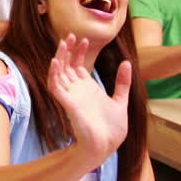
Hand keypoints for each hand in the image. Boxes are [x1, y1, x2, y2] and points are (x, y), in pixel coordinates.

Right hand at [47, 34, 130, 161]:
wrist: (108, 144)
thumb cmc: (112, 127)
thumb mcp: (121, 100)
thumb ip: (122, 82)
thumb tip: (127, 62)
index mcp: (88, 88)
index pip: (78, 65)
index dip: (79, 52)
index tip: (84, 39)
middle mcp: (77, 90)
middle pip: (67, 65)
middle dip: (68, 50)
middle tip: (70, 35)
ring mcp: (71, 96)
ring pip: (59, 72)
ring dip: (59, 58)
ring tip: (63, 43)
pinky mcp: (67, 103)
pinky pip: (55, 86)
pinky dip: (53, 74)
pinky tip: (55, 62)